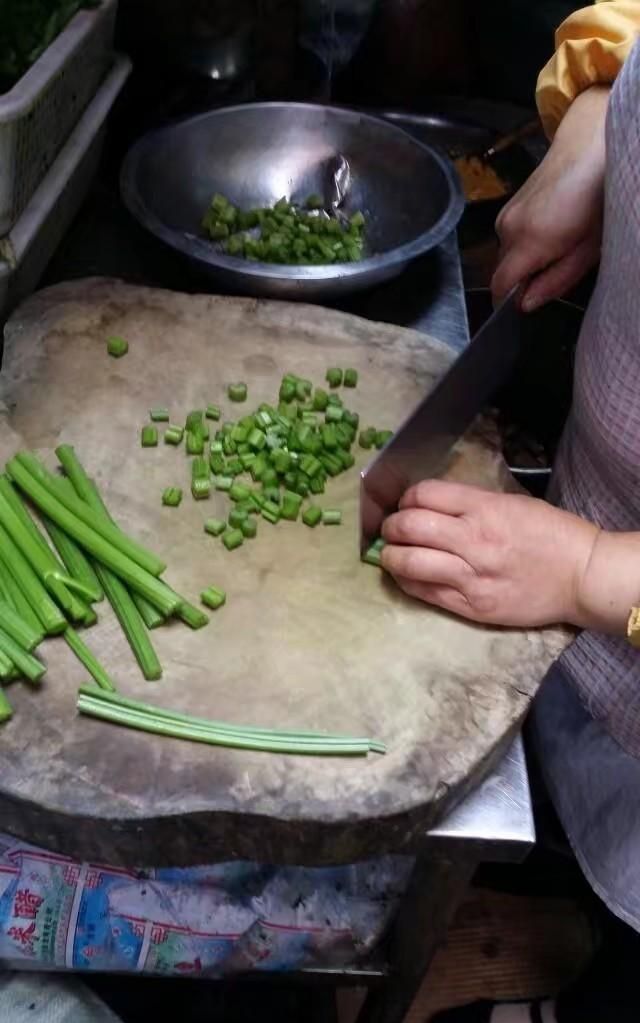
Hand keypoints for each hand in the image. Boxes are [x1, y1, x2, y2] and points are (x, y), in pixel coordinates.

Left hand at [381, 481, 598, 628]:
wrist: (582, 576)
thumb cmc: (550, 534)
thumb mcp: (511, 503)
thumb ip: (469, 504)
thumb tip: (428, 506)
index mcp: (484, 508)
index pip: (424, 494)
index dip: (406, 498)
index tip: (406, 505)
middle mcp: (473, 540)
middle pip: (409, 526)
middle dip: (391, 526)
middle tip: (392, 529)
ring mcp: (470, 577)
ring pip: (409, 563)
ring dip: (391, 556)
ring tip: (392, 554)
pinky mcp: (471, 607)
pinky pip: (424, 593)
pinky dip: (407, 581)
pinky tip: (407, 575)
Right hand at [491, 86, 609, 311]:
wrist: (590, 143)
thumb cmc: (598, 196)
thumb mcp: (588, 248)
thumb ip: (556, 280)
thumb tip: (526, 304)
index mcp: (529, 241)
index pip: (500, 286)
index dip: (510, 301)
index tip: (528, 303)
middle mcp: (508, 229)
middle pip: (503, 271)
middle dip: (523, 278)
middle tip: (558, 267)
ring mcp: (505, 214)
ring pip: (506, 254)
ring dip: (526, 259)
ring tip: (559, 242)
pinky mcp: (508, 204)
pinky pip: (510, 237)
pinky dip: (525, 242)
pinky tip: (552, 226)